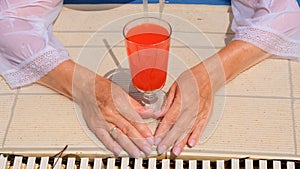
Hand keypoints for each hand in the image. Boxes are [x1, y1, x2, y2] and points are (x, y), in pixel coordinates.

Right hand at [38, 60, 153, 157]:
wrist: (86, 88)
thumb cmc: (105, 89)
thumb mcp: (123, 93)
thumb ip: (136, 105)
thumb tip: (150, 113)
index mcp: (120, 103)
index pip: (135, 120)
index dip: (144, 130)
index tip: (151, 138)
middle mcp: (111, 113)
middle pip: (128, 129)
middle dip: (139, 141)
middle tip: (147, 149)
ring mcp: (103, 120)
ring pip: (118, 135)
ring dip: (128, 146)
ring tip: (136, 153)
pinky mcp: (95, 126)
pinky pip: (104, 137)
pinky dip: (111, 145)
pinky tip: (118, 151)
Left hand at [154, 40, 269, 155]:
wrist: (209, 76)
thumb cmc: (192, 79)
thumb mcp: (174, 86)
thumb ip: (167, 102)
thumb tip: (159, 113)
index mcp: (183, 100)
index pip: (170, 118)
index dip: (163, 130)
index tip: (156, 138)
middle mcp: (192, 108)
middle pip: (179, 127)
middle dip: (169, 140)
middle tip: (161, 149)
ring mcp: (200, 113)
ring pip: (189, 130)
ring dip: (181, 142)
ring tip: (174, 151)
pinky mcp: (205, 115)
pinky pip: (200, 128)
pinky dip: (196, 136)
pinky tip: (191, 143)